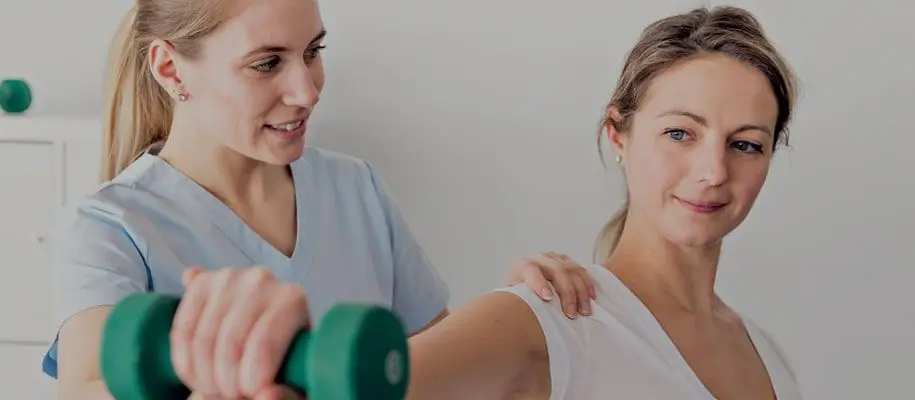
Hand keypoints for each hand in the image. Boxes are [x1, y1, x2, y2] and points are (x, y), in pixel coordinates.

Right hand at [172, 266, 308, 398]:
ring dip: (204, 376)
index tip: (249, 393)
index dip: (251, 379)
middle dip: (226, 381)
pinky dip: (185, 362)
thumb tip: (265, 395)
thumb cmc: (284, 363)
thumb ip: (286, 393)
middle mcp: (262, 280)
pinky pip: (182, 331)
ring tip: (219, 386)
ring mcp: (228, 278)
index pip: (264, 344)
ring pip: (202, 340)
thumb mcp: (293, 383)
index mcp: (293, 299)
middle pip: (230, 343)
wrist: (261, 342)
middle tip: (233, 395)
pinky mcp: (200, 283)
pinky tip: (200, 374)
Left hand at [507, 251, 595, 318]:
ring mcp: (554, 258)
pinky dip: (587, 284)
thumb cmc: (520, 298)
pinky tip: (591, 298)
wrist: (524, 286)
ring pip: (572, 270)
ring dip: (581, 291)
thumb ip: (522, 303)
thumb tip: (530, 318)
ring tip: (584, 311)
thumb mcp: (516, 300)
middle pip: (557, 271)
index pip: (531, 270)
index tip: (548, 298)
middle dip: (567, 293)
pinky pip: (581, 270)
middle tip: (571, 314)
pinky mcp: (566, 261)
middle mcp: (538, 258)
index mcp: (521, 267)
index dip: (540, 283)